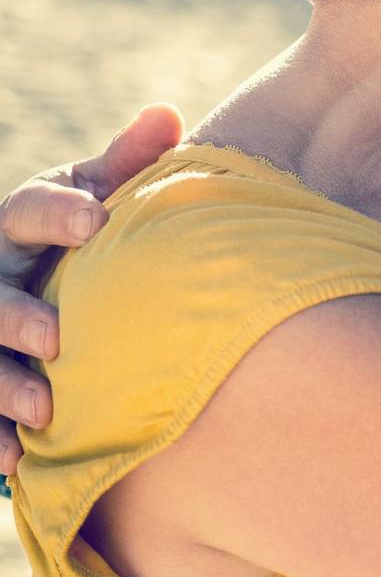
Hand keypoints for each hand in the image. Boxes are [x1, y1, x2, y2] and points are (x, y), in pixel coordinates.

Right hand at [0, 105, 182, 476]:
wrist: (70, 277)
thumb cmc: (95, 228)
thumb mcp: (104, 192)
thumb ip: (132, 160)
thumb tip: (167, 113)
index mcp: (22, 219)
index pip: (26, 207)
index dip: (57, 214)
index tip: (98, 221)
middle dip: (15, 316)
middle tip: (57, 337)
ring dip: (2, 385)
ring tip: (44, 410)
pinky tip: (15, 463)